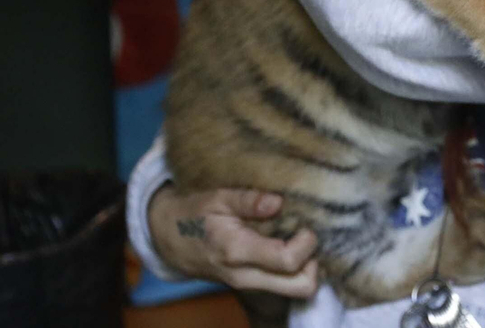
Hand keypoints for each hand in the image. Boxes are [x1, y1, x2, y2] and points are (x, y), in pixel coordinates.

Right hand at [147, 184, 319, 297]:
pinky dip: (295, 269)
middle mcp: (245, 276)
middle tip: (307, 235)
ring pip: (295, 289)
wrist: (168, 239)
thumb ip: (247, 199)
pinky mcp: (251, 284)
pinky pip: (284, 284)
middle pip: (301, 287)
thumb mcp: (216, 198)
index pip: (289, 261)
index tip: (305, 223)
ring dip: (306, 266)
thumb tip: (278, 201)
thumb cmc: (193, 214)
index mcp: (237, 251)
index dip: (307, 242)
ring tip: (297, 238)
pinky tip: (288, 244)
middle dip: (314, 262)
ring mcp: (248, 284)